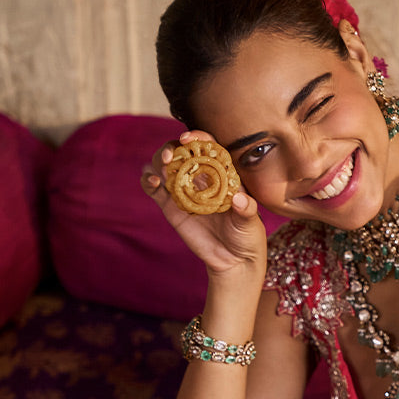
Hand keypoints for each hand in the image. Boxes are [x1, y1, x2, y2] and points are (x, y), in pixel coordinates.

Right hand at [141, 130, 267, 278]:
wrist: (232, 260)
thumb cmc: (246, 236)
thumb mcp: (250, 222)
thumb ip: (246, 209)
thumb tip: (239, 199)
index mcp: (220, 173)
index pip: (207, 146)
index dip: (196, 137)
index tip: (188, 139)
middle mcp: (200, 177)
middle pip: (181, 152)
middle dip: (172, 148)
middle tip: (169, 158)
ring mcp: (183, 190)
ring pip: (165, 166)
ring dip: (158, 161)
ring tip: (162, 173)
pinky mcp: (171, 206)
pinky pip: (154, 189)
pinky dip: (148, 181)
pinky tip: (152, 183)